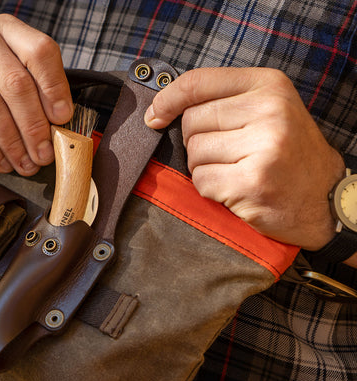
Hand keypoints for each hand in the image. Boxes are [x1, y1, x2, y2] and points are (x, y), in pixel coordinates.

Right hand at [0, 14, 72, 175]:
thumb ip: (27, 83)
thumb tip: (58, 125)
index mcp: (4, 27)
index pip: (40, 52)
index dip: (55, 88)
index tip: (62, 119)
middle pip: (16, 84)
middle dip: (34, 126)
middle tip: (44, 154)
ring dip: (12, 143)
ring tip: (24, 164)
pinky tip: (0, 161)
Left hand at [144, 67, 344, 249]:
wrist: (324, 198)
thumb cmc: (286, 153)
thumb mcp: (265, 110)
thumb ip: (221, 101)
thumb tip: (159, 110)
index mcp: (269, 85)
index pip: (198, 82)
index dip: (168, 99)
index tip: (155, 115)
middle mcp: (269, 110)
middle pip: (191, 121)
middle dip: (197, 142)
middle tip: (228, 154)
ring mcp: (262, 146)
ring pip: (193, 153)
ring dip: (203, 167)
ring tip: (235, 170)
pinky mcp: (252, 181)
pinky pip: (201, 180)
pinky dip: (209, 188)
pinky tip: (235, 188)